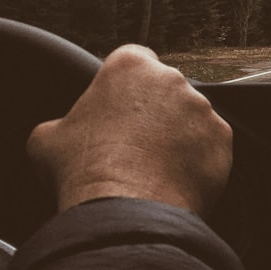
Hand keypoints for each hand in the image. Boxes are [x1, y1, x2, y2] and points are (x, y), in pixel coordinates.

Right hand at [27, 45, 231, 215]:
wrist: (126, 210)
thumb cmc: (84, 170)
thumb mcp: (48, 138)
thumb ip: (63, 122)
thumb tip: (61, 133)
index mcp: (129, 66)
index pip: (134, 59)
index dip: (126, 84)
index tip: (121, 104)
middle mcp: (172, 79)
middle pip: (165, 90)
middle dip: (154, 111)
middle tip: (135, 144)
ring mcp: (202, 108)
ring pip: (192, 118)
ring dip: (179, 135)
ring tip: (155, 167)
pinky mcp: (222, 138)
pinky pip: (211, 145)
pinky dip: (198, 159)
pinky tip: (176, 179)